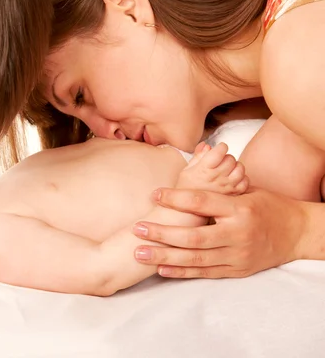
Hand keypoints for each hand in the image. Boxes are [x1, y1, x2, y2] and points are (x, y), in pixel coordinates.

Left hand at [132, 187, 306, 277]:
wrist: (297, 234)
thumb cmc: (266, 206)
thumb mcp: (246, 190)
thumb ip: (218, 184)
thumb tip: (191, 161)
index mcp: (239, 209)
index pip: (202, 202)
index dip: (176, 198)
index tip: (154, 194)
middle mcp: (238, 234)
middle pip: (194, 237)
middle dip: (162, 233)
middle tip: (137, 229)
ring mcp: (237, 256)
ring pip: (195, 259)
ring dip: (164, 256)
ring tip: (140, 253)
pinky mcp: (236, 271)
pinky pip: (204, 273)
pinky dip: (181, 272)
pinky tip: (160, 269)